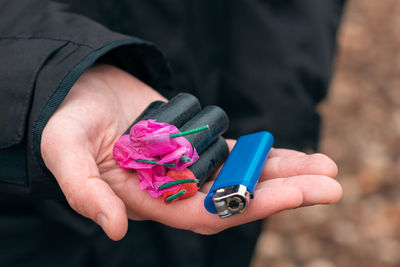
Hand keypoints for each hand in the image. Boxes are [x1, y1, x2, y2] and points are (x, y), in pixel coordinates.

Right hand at [41, 64, 341, 240]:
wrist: (81, 92)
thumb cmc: (69, 122)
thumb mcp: (65, 151)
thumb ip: (84, 189)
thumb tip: (114, 228)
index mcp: (148, 199)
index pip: (204, 211)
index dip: (246, 205)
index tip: (291, 195)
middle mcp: (174, 189)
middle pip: (235, 198)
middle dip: (282, 193)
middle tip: (330, 186)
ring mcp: (189, 167)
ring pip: (242, 176)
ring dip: (283, 174)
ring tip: (327, 169)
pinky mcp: (196, 145)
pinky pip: (237, 154)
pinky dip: (265, 156)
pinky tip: (296, 156)